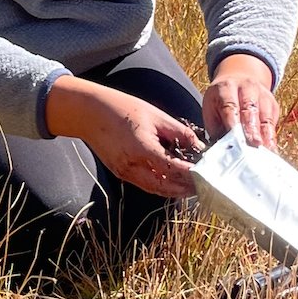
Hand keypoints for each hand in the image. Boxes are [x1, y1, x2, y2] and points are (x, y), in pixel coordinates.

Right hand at [46, 76, 201, 198]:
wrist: (89, 112)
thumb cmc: (123, 108)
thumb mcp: (156, 116)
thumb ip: (180, 134)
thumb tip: (200, 147)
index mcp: (143, 149)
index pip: (174, 169)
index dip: (192, 174)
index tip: (208, 174)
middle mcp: (132, 166)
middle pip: (165, 187)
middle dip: (185, 188)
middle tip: (203, 185)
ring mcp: (124, 172)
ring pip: (155, 189)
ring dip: (174, 190)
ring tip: (191, 186)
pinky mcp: (120, 172)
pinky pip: (145, 184)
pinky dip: (160, 185)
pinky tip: (172, 179)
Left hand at [203, 54, 281, 148]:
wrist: (239, 78)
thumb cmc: (221, 100)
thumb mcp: (211, 107)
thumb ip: (215, 126)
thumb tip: (221, 148)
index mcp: (226, 88)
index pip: (230, 105)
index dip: (233, 122)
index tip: (235, 139)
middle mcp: (247, 88)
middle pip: (250, 109)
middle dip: (252, 129)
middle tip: (254, 144)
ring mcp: (262, 95)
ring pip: (265, 117)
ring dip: (265, 136)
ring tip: (264, 152)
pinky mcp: (273, 104)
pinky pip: (272, 123)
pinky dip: (271, 137)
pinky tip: (270, 150)